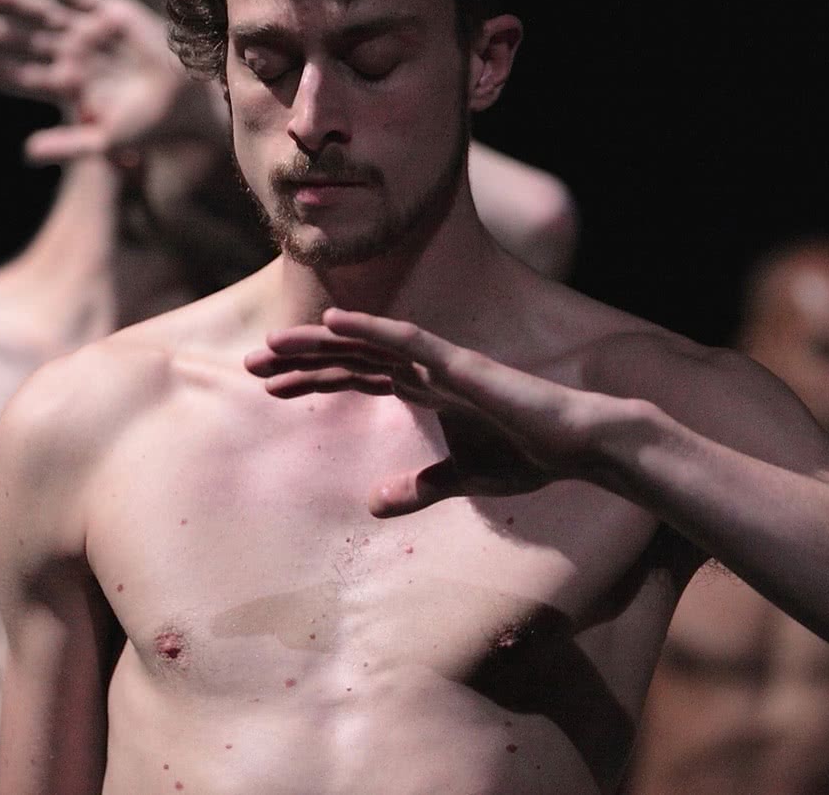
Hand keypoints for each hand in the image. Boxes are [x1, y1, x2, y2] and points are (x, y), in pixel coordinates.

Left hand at [0, 0, 216, 162]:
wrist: (190, 105)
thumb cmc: (151, 126)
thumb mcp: (106, 140)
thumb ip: (68, 145)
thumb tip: (26, 153)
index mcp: (68, 85)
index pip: (22, 75)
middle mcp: (75, 55)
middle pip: (25, 41)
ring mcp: (93, 32)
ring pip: (46, 13)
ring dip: (16, 3)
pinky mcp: (115, 12)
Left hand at [244, 309, 620, 515]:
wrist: (576, 445)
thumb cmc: (526, 455)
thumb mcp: (461, 480)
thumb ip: (419, 487)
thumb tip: (374, 505)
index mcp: (425, 391)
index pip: (357, 378)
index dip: (314, 379)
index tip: (270, 386)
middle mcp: (427, 369)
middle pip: (352, 358)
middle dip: (303, 359)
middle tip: (252, 363)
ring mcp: (442, 363)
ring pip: (368, 346)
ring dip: (320, 343)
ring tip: (273, 344)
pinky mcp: (461, 364)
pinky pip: (408, 342)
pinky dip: (370, 330)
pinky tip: (334, 323)